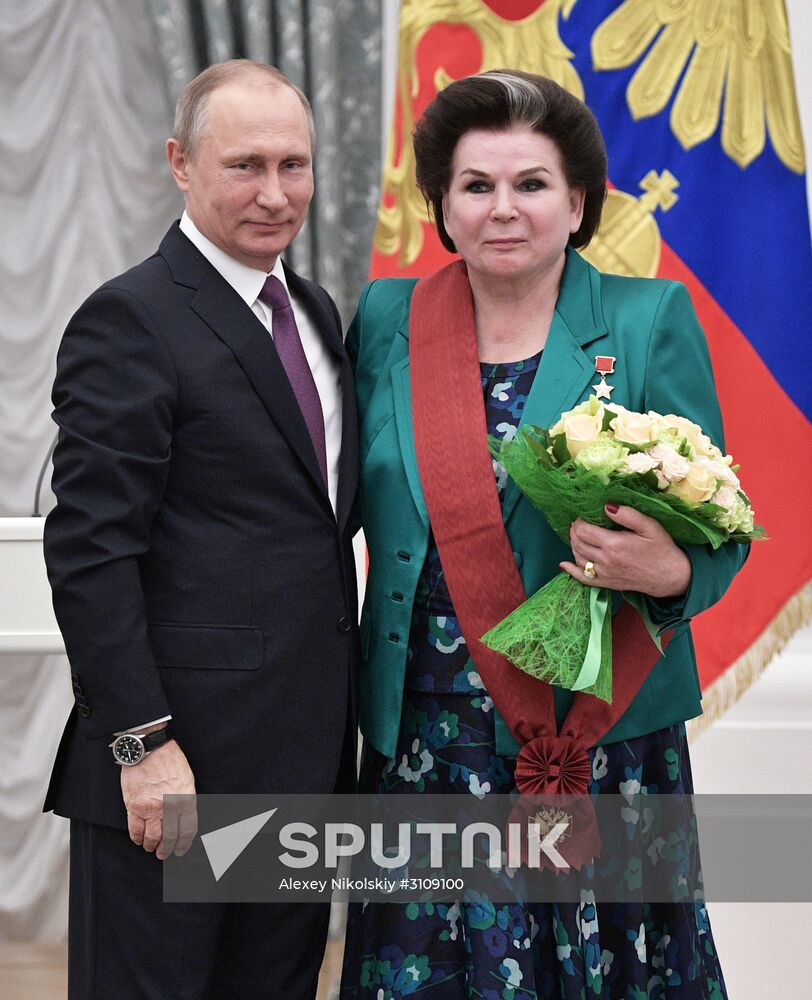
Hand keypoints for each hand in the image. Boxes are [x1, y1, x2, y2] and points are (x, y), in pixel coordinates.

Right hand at [120, 738, 196, 860]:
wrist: (149, 749)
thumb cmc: (170, 761)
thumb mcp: (187, 780)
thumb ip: (186, 801)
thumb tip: (184, 819)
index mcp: (186, 800)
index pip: (187, 830)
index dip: (184, 844)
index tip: (180, 850)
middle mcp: (169, 807)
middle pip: (169, 838)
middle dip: (166, 850)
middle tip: (164, 854)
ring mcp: (150, 808)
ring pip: (151, 838)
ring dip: (151, 846)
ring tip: (151, 848)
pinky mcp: (134, 806)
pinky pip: (135, 829)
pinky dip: (137, 838)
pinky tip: (139, 839)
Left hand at [560, 504, 691, 597]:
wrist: (671, 576)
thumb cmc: (662, 549)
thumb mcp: (650, 526)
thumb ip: (628, 515)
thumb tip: (606, 506)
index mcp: (614, 544)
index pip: (583, 530)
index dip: (579, 521)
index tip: (583, 514)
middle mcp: (605, 560)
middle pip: (577, 543)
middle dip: (574, 531)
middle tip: (579, 523)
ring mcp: (604, 574)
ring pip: (578, 558)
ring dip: (573, 545)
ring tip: (577, 535)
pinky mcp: (606, 583)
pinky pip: (583, 579)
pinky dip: (571, 570)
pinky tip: (564, 564)